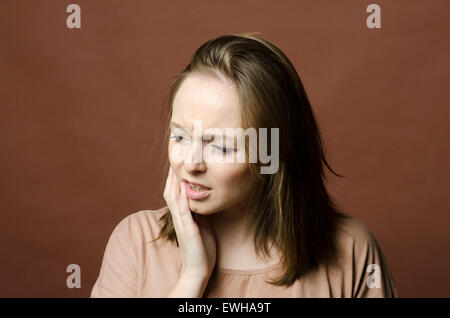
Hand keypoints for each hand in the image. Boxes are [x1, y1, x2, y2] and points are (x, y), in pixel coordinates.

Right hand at [163, 166, 216, 280]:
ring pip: (173, 198)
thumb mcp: (203, 226)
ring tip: (175, 166)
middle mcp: (178, 218)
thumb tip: (205, 200)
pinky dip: (182, 197)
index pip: (176, 193)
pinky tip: (183, 186)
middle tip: (173, 158)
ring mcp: (181, 223)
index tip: (177, 163)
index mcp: (182, 216)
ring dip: (173, 182)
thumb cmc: (201, 249)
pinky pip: (182, 211)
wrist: (198, 270)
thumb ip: (201, 213)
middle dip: (171, 175)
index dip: (174, 178)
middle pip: (170, 192)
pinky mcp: (187, 230)